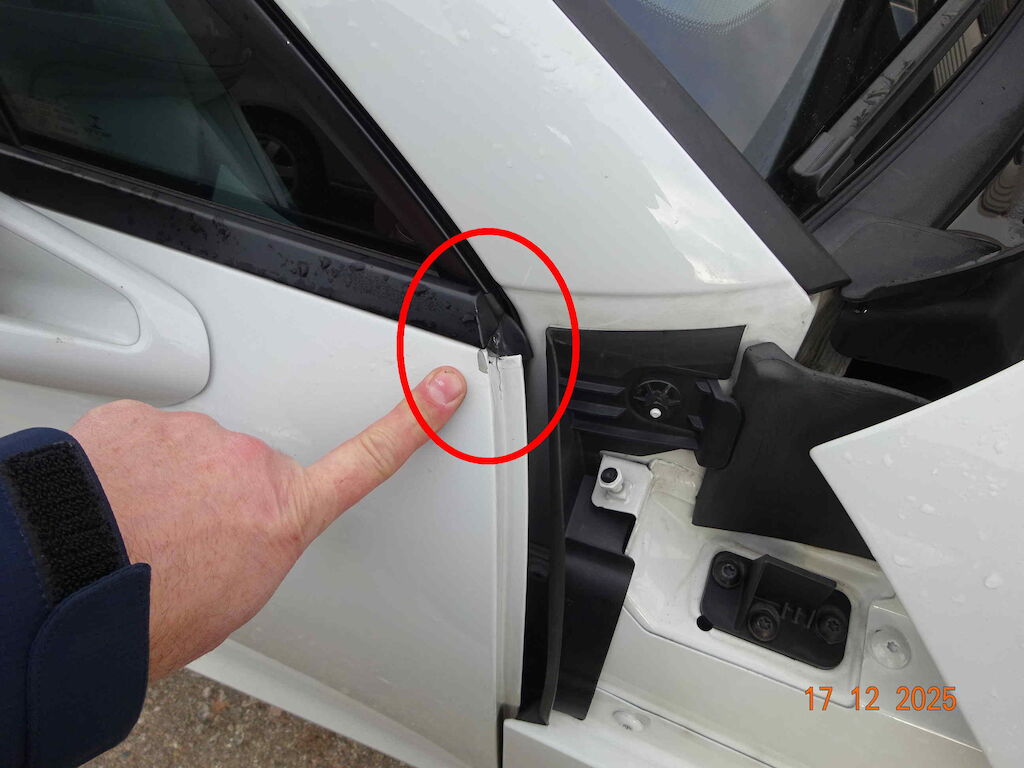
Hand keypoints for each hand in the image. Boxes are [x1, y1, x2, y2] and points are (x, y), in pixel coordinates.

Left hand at [69, 367, 466, 679]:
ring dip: (162, 484)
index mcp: (283, 514)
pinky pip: (137, 440)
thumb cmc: (149, 613)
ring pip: (185, 454)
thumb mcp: (230, 602)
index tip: (441, 388)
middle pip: (243, 468)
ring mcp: (195, 435)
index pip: (366, 460)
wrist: (68, 591)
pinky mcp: (141, 419)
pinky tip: (105, 504)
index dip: (412, 422)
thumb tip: (237, 544)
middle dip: (214, 496)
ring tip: (132, 529)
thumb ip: (251, 553)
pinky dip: (121, 469)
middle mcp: (249, 464)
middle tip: (174, 541)